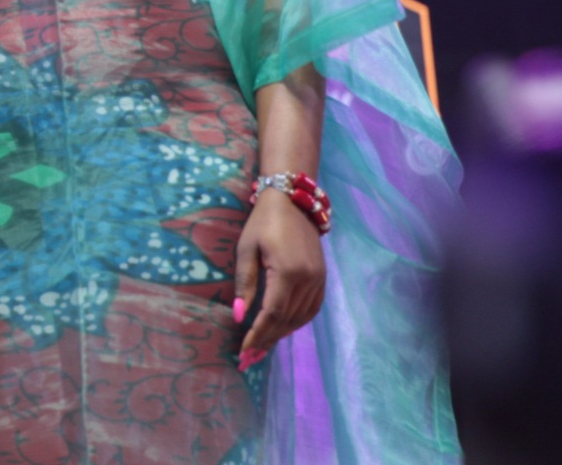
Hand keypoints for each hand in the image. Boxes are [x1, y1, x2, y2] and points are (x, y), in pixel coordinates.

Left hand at [233, 189, 325, 369]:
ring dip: (281, 335)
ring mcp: (319, 281)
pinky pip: (311, 310)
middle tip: (249, 359)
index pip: (271, 314)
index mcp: (287, 272)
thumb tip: (239, 316)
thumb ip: (245, 284)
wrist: (293, 202)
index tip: (244, 351)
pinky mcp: (322, 279)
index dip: (257, 334)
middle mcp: (307, 280)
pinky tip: (281, 329)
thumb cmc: (262, 223)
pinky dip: (296, 323)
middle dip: (267, 340)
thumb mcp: (246, 250)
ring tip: (262, 348)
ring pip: (300, 318)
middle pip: (286, 320)